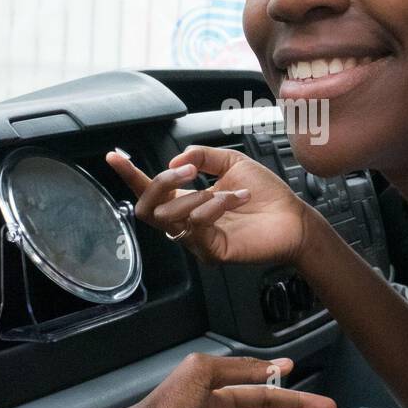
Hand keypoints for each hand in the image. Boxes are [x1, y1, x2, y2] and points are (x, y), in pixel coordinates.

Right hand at [106, 143, 312, 266]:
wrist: (293, 218)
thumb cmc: (266, 194)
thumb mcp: (231, 162)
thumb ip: (202, 155)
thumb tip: (175, 161)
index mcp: (187, 200)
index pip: (150, 190)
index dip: (129, 174)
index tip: (113, 157)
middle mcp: (186, 221)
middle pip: (147, 210)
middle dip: (161, 184)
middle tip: (186, 172)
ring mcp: (197, 240)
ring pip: (170, 218)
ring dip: (198, 196)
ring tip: (230, 191)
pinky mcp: (212, 252)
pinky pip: (197, 226)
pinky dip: (214, 206)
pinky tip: (234, 200)